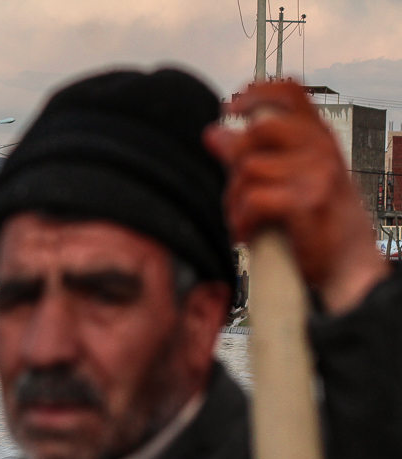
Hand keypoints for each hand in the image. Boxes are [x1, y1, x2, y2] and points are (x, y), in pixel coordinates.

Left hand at [203, 81, 387, 314]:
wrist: (347, 264)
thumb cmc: (313, 221)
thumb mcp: (289, 178)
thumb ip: (254, 154)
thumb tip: (214, 133)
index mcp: (317, 136)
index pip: (289, 91)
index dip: (254, 93)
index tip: (231, 108)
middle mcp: (321, 148)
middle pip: (258, 129)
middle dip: (236, 159)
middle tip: (238, 190)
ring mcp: (317, 173)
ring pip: (248, 169)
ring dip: (236, 201)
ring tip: (246, 219)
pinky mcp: (308, 201)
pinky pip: (253, 199)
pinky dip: (242, 220)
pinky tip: (250, 232)